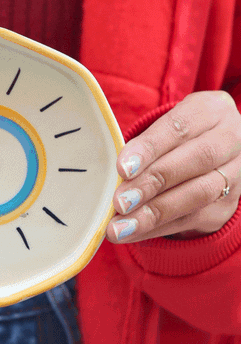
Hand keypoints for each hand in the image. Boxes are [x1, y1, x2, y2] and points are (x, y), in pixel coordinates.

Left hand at [106, 91, 240, 242]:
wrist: (213, 152)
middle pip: (195, 160)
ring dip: (154, 213)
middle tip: (119, 202)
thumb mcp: (163, 127)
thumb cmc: (175, 137)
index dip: (149, 148)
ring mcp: (235, 174)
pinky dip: (158, 228)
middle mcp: (230, 139)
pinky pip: (193, 219)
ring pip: (197, 195)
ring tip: (120, 227)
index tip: (122, 168)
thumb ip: (144, 145)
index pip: (179, 127)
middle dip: (152, 183)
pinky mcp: (228, 205)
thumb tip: (115, 176)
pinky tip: (132, 233)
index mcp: (211, 110)